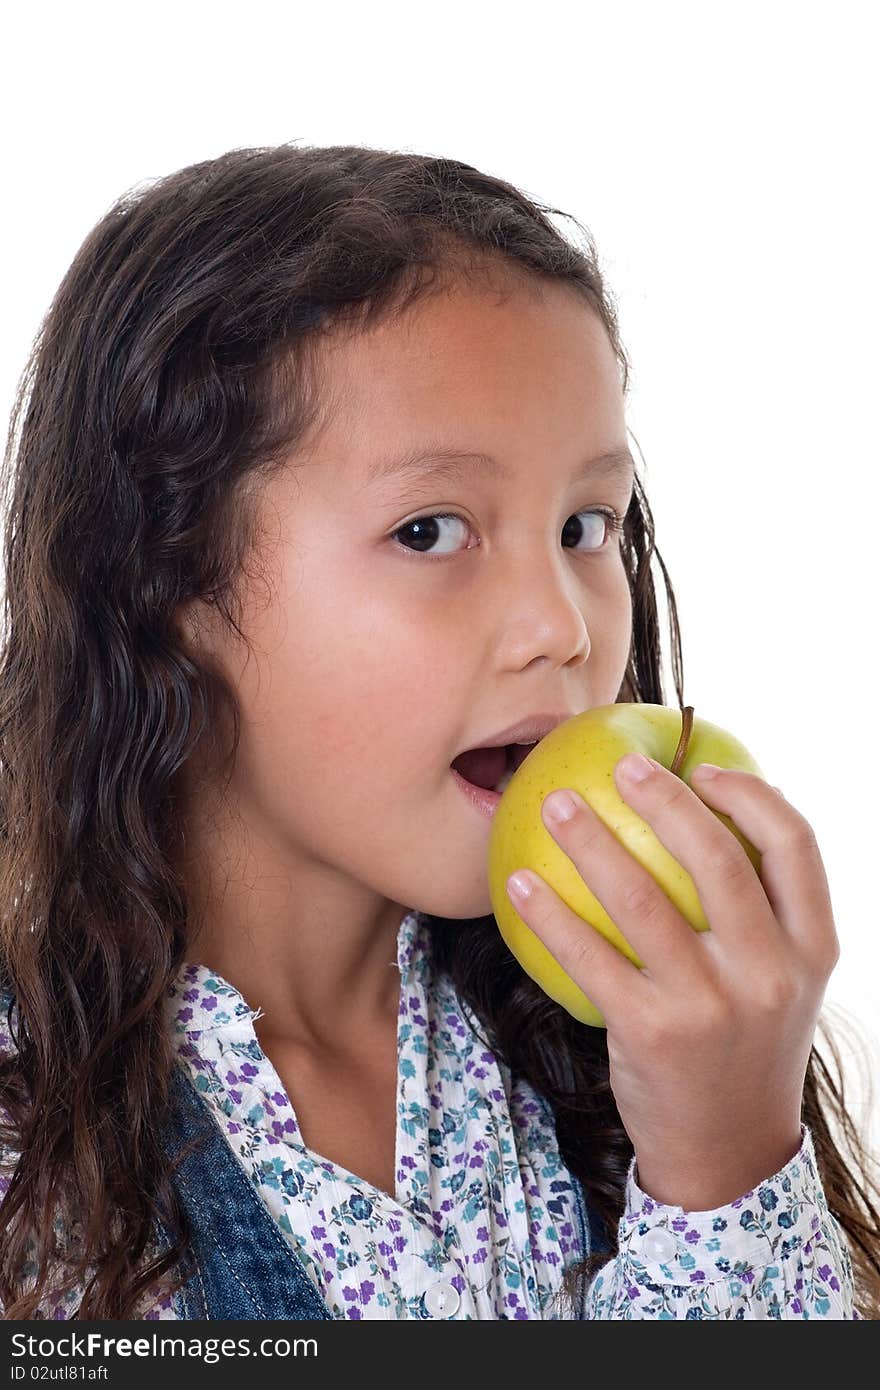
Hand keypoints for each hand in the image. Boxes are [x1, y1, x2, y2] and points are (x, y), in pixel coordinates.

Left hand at [506, 755, 839, 1209]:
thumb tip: (704, 818)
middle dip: (664, 797)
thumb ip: (760, 914)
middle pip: (717, 858)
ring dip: (589, 841)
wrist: (728, 1151)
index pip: (796, 846)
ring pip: (641, 899)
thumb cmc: (744, 1043)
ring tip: (555, 805)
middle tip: (620, 766)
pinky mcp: (650, 1032)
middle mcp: (770, 973)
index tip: (705, 767)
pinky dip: (548, 913)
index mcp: (811, 948)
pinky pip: (588, 957)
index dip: (752, 794)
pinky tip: (519, 882)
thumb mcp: (779, 980)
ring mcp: (711, 1005)